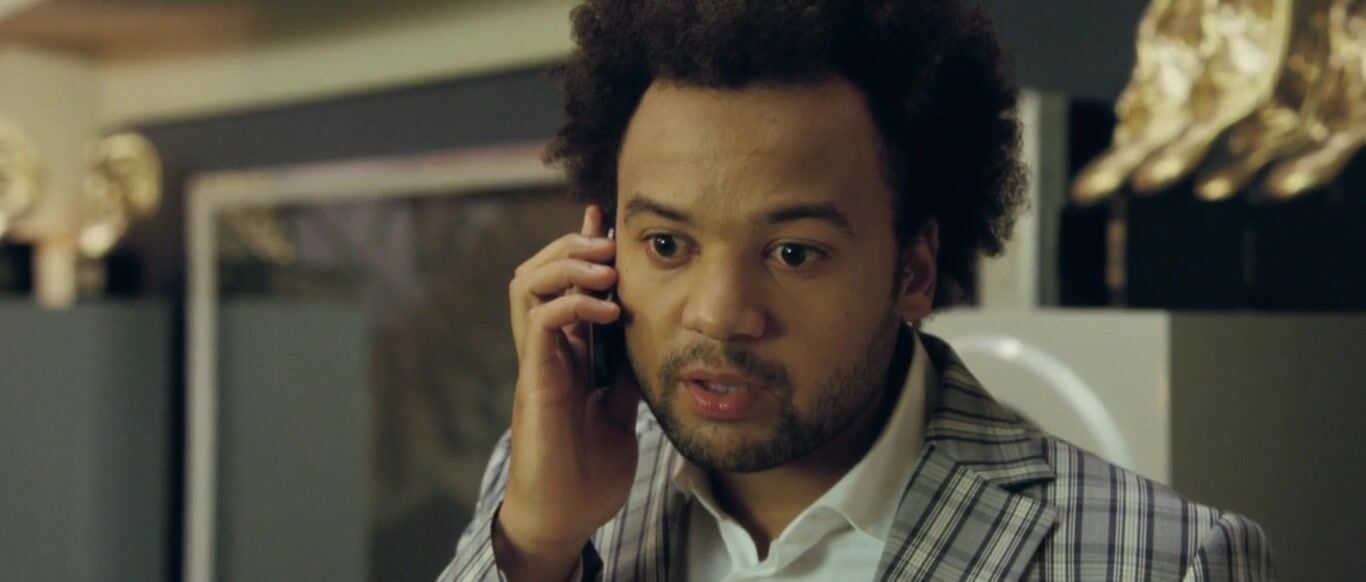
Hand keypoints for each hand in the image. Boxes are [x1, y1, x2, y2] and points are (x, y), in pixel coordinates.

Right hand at [496, 204, 640, 579]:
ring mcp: (537, 363)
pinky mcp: (536, 382)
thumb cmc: (588, 470)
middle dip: (573, 244)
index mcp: (564, 352)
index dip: (583, 248)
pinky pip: (540, 322)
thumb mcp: (621, 409)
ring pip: (527, 284)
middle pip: (537, 270)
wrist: (565, 516)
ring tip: (605, 265)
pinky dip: (573, 303)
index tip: (611, 221)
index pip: (565, 283)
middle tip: (610, 241)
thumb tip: (650, 339)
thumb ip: (626, 373)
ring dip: (567, 263)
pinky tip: (608, 309)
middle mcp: (545, 349)